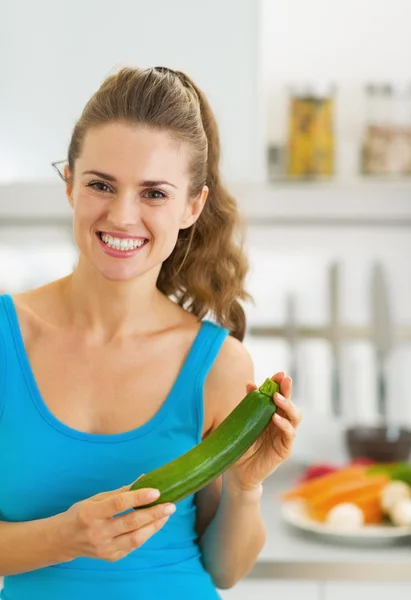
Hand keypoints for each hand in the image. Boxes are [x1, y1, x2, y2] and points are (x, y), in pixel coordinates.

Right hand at [61, 484, 175, 561]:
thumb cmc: (81, 514)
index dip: (138, 497)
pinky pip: (133, 546)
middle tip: (170, 505)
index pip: (118, 504)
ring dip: (154, 526)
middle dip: (154, 513)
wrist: (64, 540)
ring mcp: (104, 548)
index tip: (156, 491)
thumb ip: (120, 492)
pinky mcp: (111, 557)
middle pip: (131, 523)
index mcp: (91, 513)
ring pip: (135, 538)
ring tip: (166, 515)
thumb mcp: (96, 499)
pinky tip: (154, 524)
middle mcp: (97, 533)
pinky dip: (146, 534)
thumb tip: (144, 480)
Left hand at [224, 372, 301, 493]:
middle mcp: (281, 423)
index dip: (281, 385)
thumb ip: (248, 404)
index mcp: (271, 414)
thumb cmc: (240, 445)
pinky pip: (289, 435)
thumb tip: (250, 383)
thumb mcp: (243, 422)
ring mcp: (284, 436)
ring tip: (277, 397)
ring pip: (295, 417)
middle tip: (284, 380)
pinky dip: (284, 425)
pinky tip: (276, 418)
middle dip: (287, 390)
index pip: (279, 396)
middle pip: (289, 403)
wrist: (238, 472)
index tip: (279, 374)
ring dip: (288, 405)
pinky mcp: (285, 449)